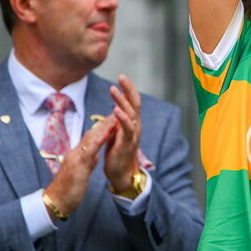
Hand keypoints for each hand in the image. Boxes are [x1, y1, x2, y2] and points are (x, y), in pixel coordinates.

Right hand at [44, 116, 116, 217]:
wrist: (55, 202)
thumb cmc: (68, 189)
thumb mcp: (81, 172)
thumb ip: (88, 161)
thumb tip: (95, 153)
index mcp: (78, 154)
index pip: (92, 137)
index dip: (103, 126)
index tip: (114, 117)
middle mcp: (76, 152)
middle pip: (92, 133)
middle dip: (105, 121)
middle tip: (118, 108)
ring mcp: (76, 157)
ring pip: (91, 137)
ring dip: (104, 126)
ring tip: (116, 115)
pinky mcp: (78, 165)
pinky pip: (90, 150)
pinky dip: (99, 140)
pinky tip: (107, 132)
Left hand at [104, 75, 142, 193]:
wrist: (121, 174)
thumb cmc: (118, 153)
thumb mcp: (117, 133)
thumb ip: (117, 121)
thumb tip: (116, 107)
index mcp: (132, 123)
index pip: (132, 102)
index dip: (128, 89)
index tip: (122, 77)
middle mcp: (136, 126)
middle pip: (135, 103)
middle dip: (128, 89)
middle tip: (121, 76)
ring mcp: (133, 134)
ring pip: (131, 113)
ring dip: (122, 100)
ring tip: (114, 90)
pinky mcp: (127, 143)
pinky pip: (127, 128)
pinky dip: (122, 118)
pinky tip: (116, 110)